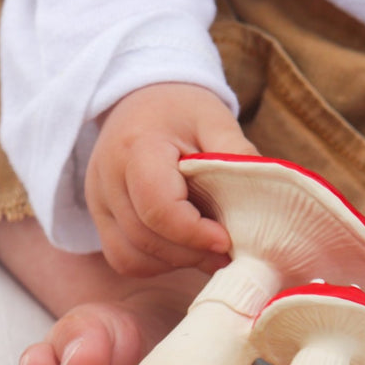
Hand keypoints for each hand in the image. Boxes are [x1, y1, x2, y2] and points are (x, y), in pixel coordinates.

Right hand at [86, 83, 257, 275]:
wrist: (141, 101)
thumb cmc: (181, 110)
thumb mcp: (215, 119)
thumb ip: (237, 157)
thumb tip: (267, 204)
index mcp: (136, 147)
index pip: (158, 207)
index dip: (194, 233)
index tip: (226, 241)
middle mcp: (107, 177)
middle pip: (146, 237)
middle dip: (192, 253)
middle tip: (227, 252)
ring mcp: (98, 201)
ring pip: (132, 256)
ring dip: (175, 261)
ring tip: (205, 248)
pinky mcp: (100, 218)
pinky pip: (124, 259)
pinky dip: (156, 263)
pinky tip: (181, 248)